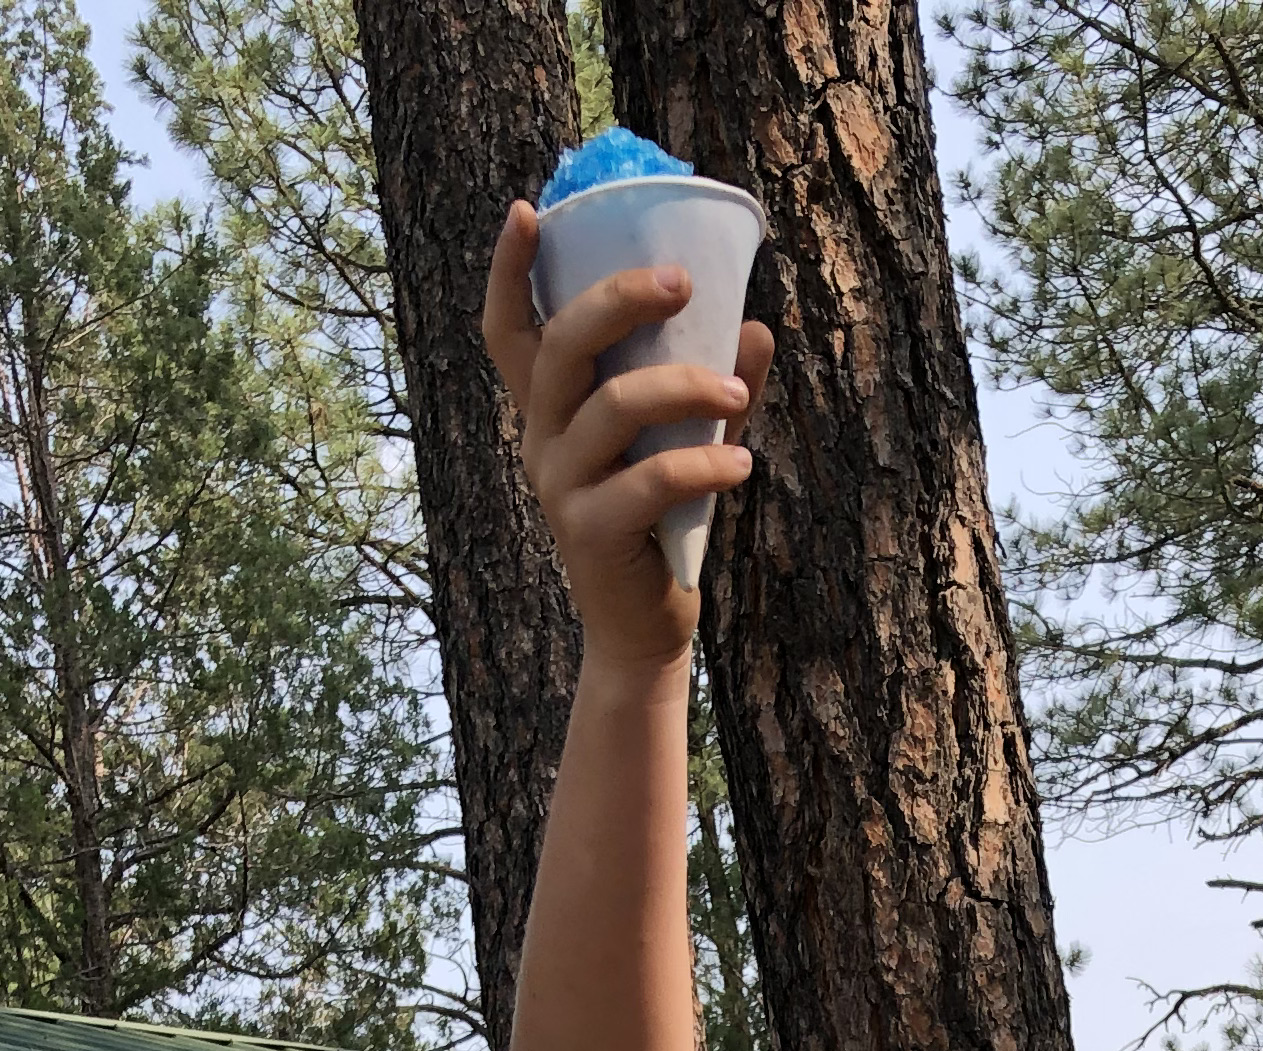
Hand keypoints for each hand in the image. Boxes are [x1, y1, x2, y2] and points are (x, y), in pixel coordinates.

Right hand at [482, 198, 769, 655]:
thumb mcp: (683, 444)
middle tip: (682, 282)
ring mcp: (560, 486)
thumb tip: (754, 328)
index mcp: (551, 409)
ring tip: (738, 396)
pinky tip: (743, 466)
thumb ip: (711, 386)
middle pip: (563, 345)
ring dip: (684, 388)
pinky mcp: (591, 532)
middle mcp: (542, 439)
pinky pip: (650, 481)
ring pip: (614, 407)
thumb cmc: (661, 525)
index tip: (525, 210)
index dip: (509, 271)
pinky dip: (704, 467)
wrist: (641, 630)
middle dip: (620, 300)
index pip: (508, 332)